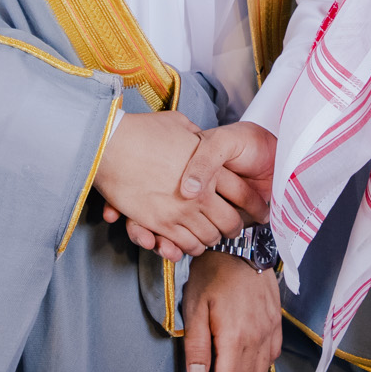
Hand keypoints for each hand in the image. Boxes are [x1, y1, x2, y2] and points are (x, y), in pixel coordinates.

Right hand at [93, 113, 246, 256]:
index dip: (255, 205)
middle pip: (230, 222)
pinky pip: (184, 244)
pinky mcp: (160, 224)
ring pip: (208, 237)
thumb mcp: (179, 124)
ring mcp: (180, 211)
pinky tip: (192, 244)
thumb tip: (199, 136)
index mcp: (211, 168)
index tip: (259, 211)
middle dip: (237, 229)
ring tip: (215, 238)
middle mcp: (200, 193)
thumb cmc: (143, 131)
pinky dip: (191, 247)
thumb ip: (196, 135)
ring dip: (213, 240)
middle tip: (238, 230)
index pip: (244, 194)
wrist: (110, 145)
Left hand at [182, 252, 283, 371]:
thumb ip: (196, 345)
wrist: (241, 245)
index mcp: (235, 338)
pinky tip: (252, 368)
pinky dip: (262, 367)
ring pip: (262, 370)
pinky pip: (273, 353)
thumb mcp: (195, 307)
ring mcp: (270, 329)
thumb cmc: (212, 274)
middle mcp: (257, 338)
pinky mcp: (276, 320)